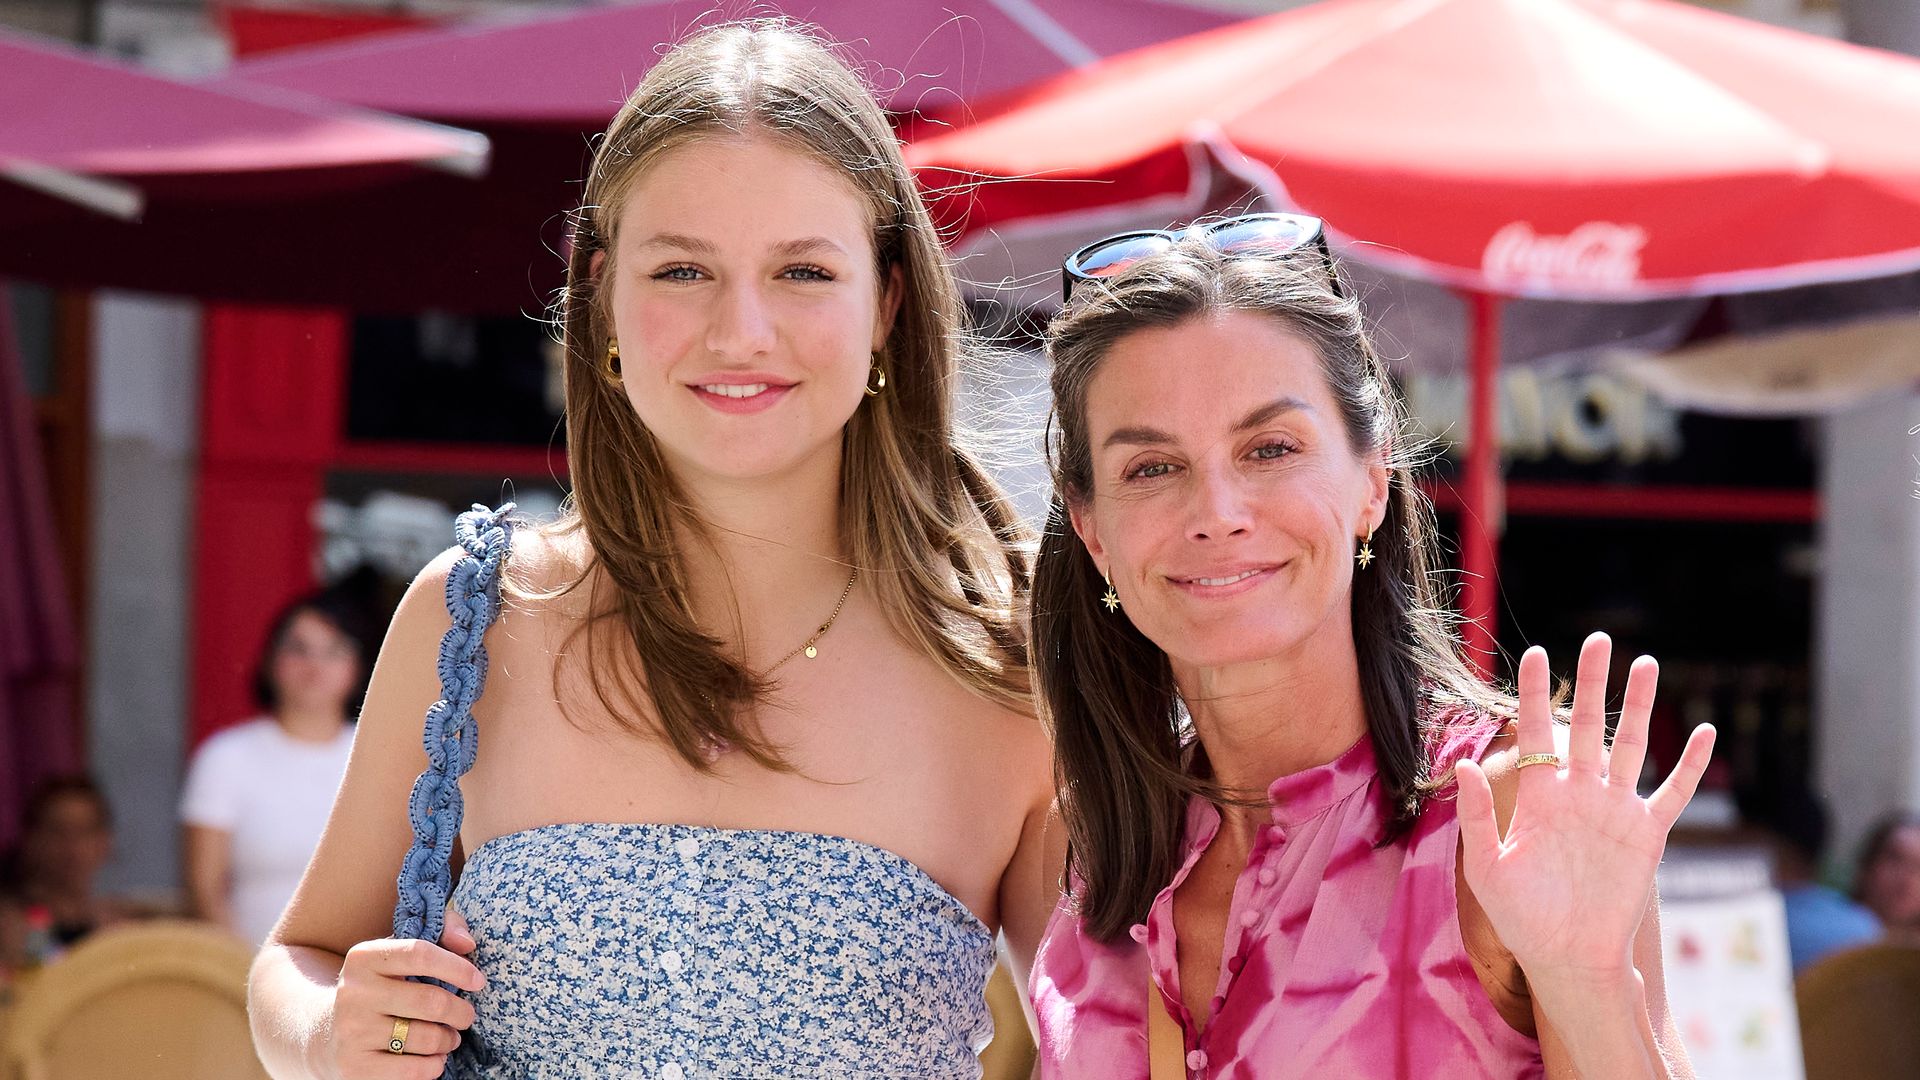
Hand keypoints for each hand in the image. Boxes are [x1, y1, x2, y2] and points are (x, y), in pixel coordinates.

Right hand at [329, 905, 483, 1077]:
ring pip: (427, 1039)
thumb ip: (441, 931)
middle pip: (431, 1002)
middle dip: (461, 1012)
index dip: (457, 968)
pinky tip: (433, 1058)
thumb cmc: (382, 987)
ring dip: (449, 1040)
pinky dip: (434, 1066)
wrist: (327, 1034)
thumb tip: (466, 943)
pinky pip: (415, 1071)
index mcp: (364, 957)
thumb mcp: (400, 953)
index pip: (421, 954)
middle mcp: (353, 992)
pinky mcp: (354, 1067)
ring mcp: (351, 1032)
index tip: (478, 981)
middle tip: (466, 1017)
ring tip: (448, 1037)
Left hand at [1455, 633, 1714, 989]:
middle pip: (1589, 726)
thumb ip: (1474, 813)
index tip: (1535, 654)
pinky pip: (1674, 793)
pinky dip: (1691, 764)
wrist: (1568, 956)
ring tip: (1646, 663)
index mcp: (1539, 796)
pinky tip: (1705, 731)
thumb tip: (1463, 762)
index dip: (1535, 694)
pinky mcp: (1647, 834)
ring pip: (1631, 745)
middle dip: (1592, 683)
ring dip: (1640, 707)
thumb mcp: (1487, 865)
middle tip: (1598, 639)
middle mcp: (1579, 794)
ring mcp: (1616, 811)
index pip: (1536, 732)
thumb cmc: (1521, 917)